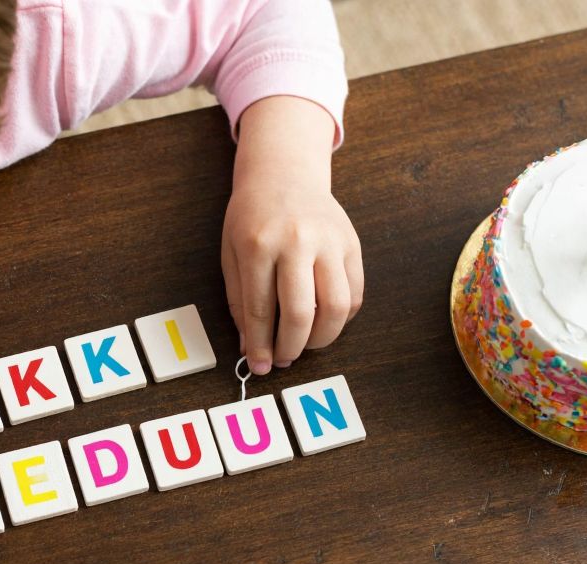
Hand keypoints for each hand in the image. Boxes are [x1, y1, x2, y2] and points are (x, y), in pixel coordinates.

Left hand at [221, 96, 362, 373]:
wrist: (284, 175)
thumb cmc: (252, 217)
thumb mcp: (232, 255)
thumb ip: (240, 302)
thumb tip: (251, 348)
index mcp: (259, 244)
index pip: (260, 309)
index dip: (259, 345)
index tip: (259, 365)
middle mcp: (297, 242)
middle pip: (301, 313)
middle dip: (291, 347)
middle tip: (283, 358)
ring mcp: (330, 242)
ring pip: (336, 308)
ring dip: (322, 338)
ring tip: (305, 343)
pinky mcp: (352, 245)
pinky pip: (354, 294)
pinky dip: (341, 318)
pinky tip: (323, 320)